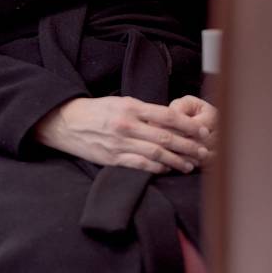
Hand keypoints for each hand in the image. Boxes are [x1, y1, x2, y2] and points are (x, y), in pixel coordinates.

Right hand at [31, 96, 211, 174]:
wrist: (67, 122)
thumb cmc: (97, 111)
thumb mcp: (120, 102)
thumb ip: (143, 110)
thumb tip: (169, 118)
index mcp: (131, 107)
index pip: (168, 116)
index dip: (188, 125)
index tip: (202, 131)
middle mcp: (128, 125)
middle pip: (166, 137)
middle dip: (189, 146)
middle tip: (204, 151)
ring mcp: (120, 143)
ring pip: (156, 153)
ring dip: (176, 161)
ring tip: (190, 165)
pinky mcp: (113, 159)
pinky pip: (140, 165)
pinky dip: (156, 169)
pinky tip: (167, 170)